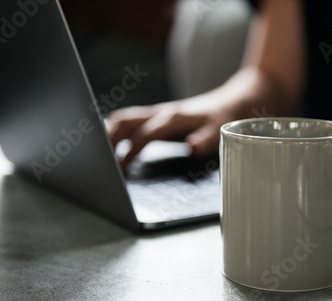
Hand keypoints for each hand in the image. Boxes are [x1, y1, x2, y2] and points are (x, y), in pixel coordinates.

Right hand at [107, 97, 235, 168]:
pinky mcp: (158, 116)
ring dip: (109, 134)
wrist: (231, 101)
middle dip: (108, 139)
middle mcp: (162, 112)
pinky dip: (118, 131)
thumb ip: (206, 139)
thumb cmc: (224, 118)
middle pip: (125, 121)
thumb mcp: (220, 130)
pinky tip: (113, 146)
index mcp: (174, 118)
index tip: (120, 169)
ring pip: (124, 118)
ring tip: (100, 155)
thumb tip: (192, 147)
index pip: (144, 135)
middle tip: (99, 162)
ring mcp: (158, 112)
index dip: (130, 151)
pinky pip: (131, 121)